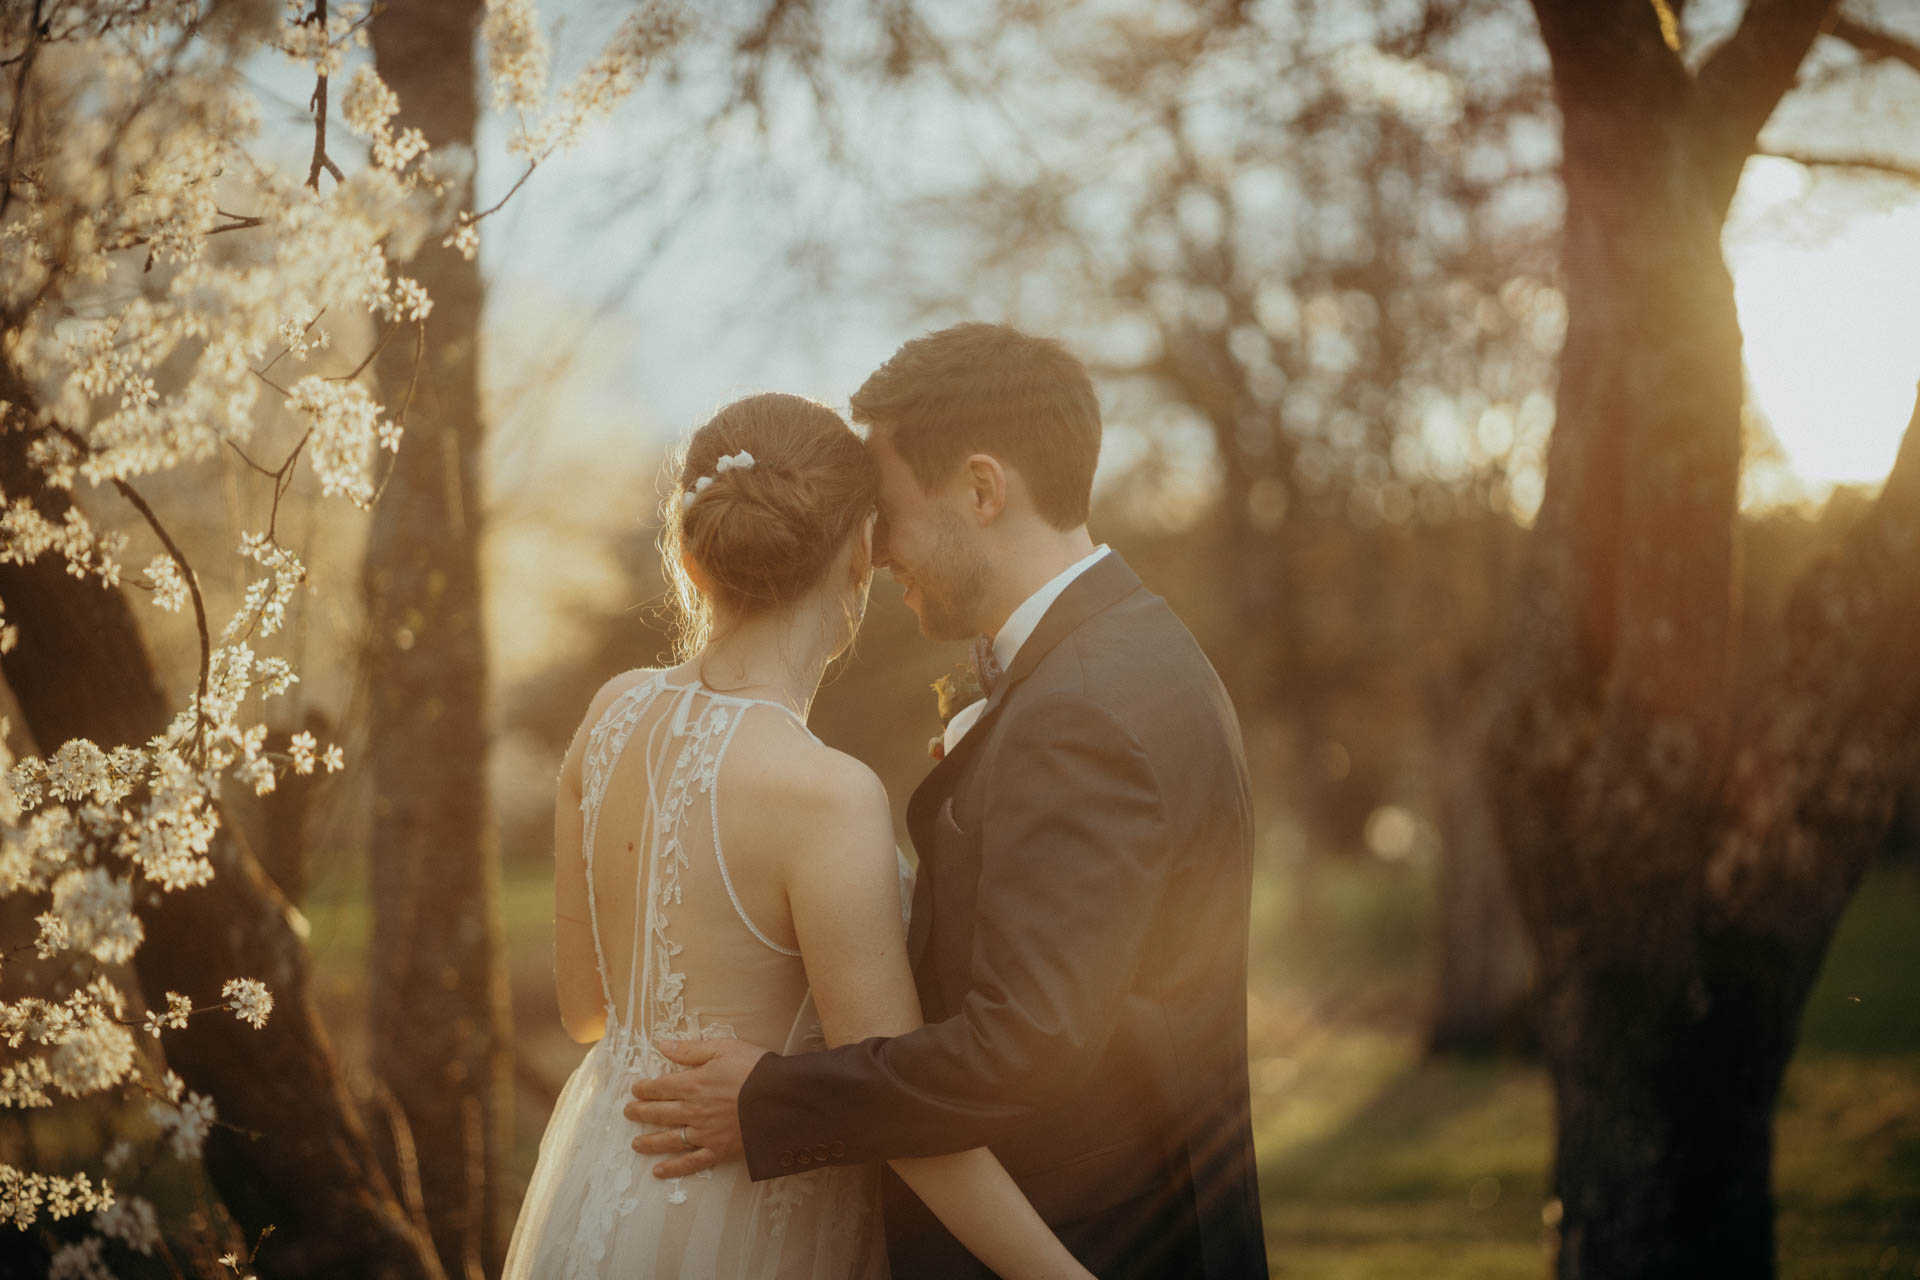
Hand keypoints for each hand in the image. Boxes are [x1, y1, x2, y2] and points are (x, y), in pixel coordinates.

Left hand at [624, 1037, 768, 1177]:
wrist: (782, 1098)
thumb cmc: (755, 1068)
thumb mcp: (723, 1048)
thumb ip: (690, 1050)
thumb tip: (660, 1045)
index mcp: (693, 1084)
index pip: (659, 1087)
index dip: (644, 1088)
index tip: (634, 1089)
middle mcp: (693, 1111)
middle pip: (659, 1113)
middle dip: (640, 1112)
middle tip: (628, 1113)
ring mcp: (705, 1133)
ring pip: (669, 1139)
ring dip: (649, 1141)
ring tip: (636, 1144)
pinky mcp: (718, 1150)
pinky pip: (691, 1163)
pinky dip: (674, 1169)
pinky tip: (659, 1172)